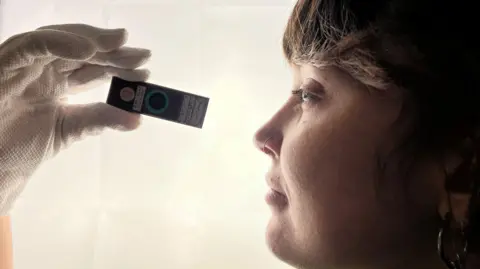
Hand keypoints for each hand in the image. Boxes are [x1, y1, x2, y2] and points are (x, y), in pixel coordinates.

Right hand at [0, 24, 150, 214]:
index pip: (92, 67)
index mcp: (55, 83)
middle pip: (82, 51)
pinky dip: (59, 42)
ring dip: (92, 41)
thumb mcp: (69, 130)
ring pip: (60, 40)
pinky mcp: (4, 65)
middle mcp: (40, 69)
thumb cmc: (18, 148)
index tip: (144, 70)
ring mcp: (22, 65)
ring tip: (121, 45)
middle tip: (141, 56)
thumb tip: (137, 117)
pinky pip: (32, 45)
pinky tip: (88, 49)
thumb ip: (99, 120)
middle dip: (112, 52)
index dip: (119, 66)